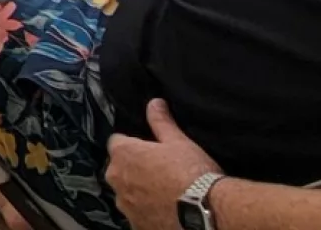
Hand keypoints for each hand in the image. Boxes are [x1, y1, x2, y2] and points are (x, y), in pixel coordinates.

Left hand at [108, 100, 222, 229]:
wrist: (203, 211)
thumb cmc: (190, 171)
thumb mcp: (178, 141)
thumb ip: (161, 122)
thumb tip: (154, 102)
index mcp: (123, 154)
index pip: (117, 142)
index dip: (133, 144)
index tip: (149, 148)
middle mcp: (116, 180)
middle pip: (119, 169)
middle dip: (133, 168)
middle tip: (159, 170)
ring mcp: (124, 205)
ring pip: (126, 193)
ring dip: (137, 191)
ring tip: (163, 192)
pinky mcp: (134, 224)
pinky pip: (136, 213)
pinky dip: (145, 210)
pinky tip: (164, 209)